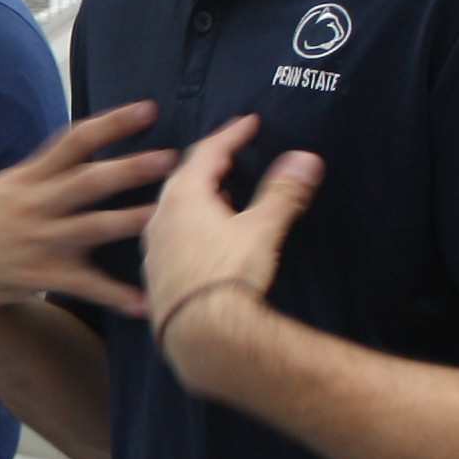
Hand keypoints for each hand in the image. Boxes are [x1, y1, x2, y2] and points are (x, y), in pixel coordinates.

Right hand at [0, 103, 175, 321]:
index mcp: (29, 177)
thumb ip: (44, 170)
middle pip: (89, 181)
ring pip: (94, 228)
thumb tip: (87, 144)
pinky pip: (85, 286)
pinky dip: (116, 296)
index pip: (74, 141)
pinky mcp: (40, 276)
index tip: (148, 109)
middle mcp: (36, 205)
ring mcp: (39, 241)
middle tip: (171, 159)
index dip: (112, 123)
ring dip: (133, 221)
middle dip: (132, 168)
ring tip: (169, 216)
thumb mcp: (4, 186)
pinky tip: (145, 303)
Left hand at [137, 115, 322, 387]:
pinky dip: (189, 228)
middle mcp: (160, 217)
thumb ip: (284, 192)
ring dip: (198, 198)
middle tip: (232, 155)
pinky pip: (171, 238)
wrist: (200, 334)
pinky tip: (204, 240)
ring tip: (221, 196)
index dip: (232, 135)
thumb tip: (305, 159)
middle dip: (211, 164)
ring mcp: (153, 248)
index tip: (249, 123)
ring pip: (173, 210)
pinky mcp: (155, 275)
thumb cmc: (229, 276)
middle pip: (184, 178)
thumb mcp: (263, 229)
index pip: (207, 152)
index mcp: (183, 197)